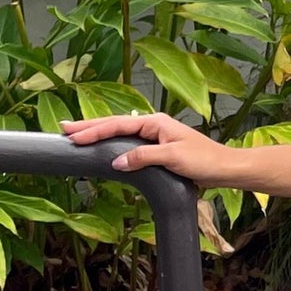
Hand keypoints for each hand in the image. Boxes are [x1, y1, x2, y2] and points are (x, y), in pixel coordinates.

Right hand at [57, 112, 234, 188]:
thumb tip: (117, 162)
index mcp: (155, 122)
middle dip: (90, 127)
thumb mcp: (173, 157)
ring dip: (100, 133)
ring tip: (78, 134)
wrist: (225, 168)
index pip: (118, 124)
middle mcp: (154, 125)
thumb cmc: (205, 160)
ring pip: (121, 132)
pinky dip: (114, 143)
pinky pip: (129, 142)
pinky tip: (105, 144)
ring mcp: (156, 136)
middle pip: (115, 124)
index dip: (94, 130)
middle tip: (65, 129)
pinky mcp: (158, 148)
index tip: (74, 135)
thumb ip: (143, 157)